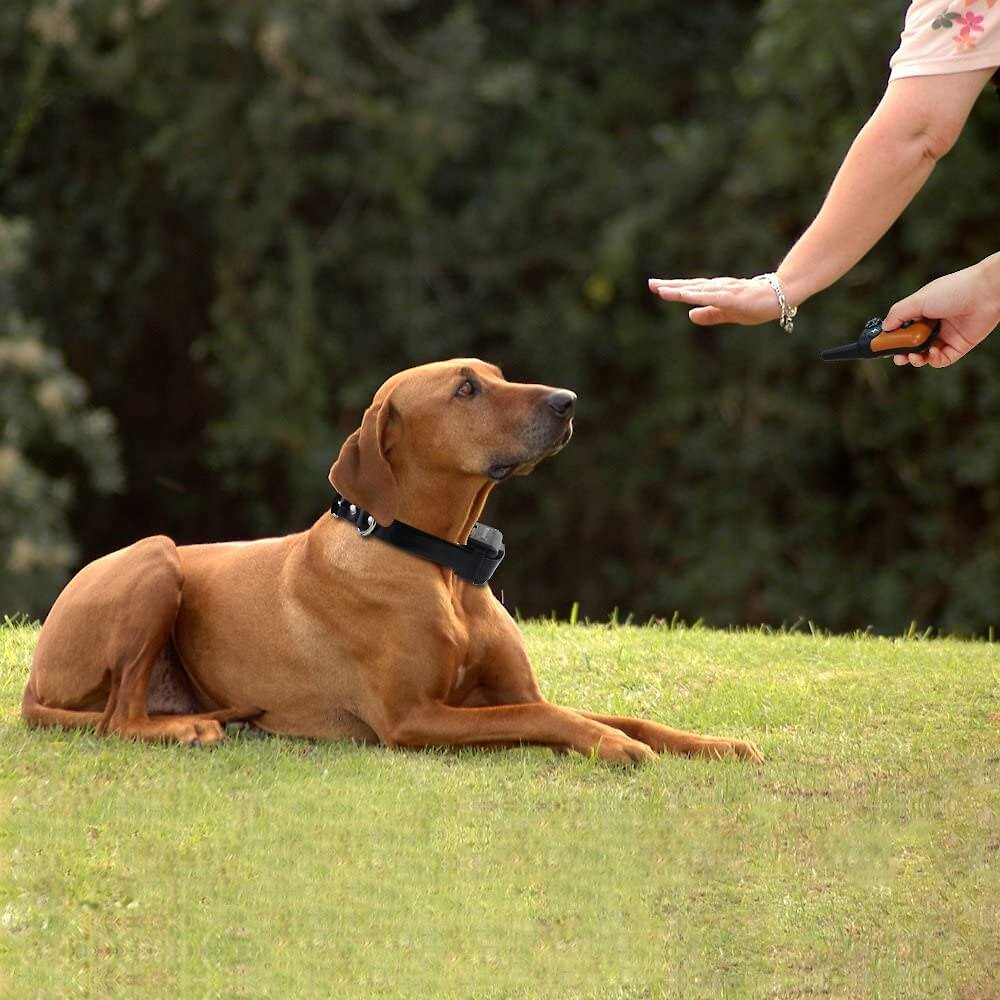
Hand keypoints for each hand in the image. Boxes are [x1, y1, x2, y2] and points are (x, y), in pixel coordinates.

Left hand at [647, 276, 780, 325]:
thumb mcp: (728, 313)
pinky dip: (699, 296)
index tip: (655, 286)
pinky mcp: (735, 298)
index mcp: (716, 292)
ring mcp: (727, 292)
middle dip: (670, 286)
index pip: (691, 289)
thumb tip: (689, 315)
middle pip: (691, 286)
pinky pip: (714, 297)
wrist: (783, 295)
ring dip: (681, 290)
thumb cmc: (757, 303)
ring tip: (663, 290)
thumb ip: (709, 314)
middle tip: (651, 283)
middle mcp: (719, 288)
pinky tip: (686, 296)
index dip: (673, 288)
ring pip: (699, 291)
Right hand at [883, 254, 999, 367]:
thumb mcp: (918, 300)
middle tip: (898, 358)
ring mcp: (945, 337)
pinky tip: (931, 352)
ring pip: (925, 355)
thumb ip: (898, 314)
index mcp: (922, 313)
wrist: (985, 292)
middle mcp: (933, 325)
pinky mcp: (959, 346)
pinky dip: (933, 360)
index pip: (902, 330)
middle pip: (912, 346)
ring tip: (913, 357)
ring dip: (916, 359)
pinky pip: (941, 360)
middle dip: (902, 354)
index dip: (892, 340)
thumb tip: (884, 328)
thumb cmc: (953, 290)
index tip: (883, 346)